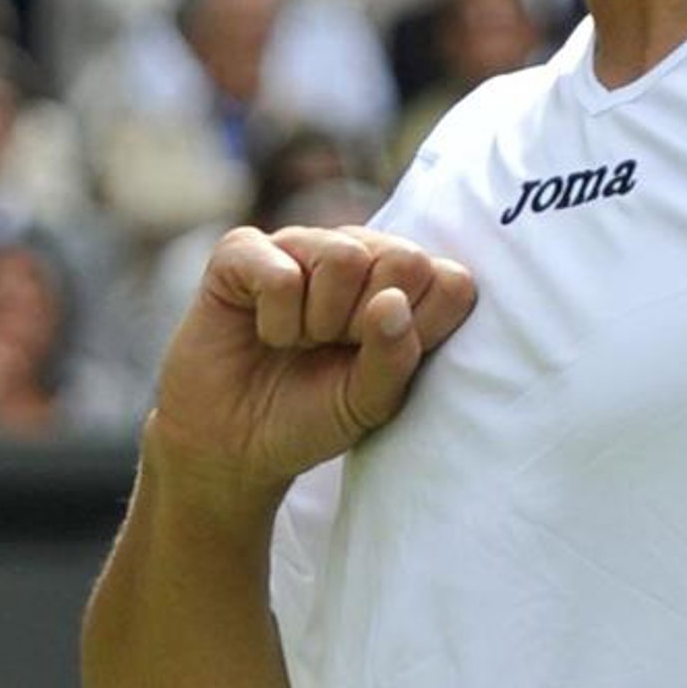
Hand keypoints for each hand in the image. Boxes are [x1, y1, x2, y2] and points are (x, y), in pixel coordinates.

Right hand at [153, 222, 474, 494]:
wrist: (235, 442)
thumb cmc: (311, 415)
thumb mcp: (369, 402)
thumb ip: (395, 357)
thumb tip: (391, 301)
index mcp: (400, 285)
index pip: (450, 280)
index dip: (423, 330)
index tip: (385, 363)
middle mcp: (356, 253)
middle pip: (403, 258)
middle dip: (370, 325)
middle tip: (337, 349)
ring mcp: (300, 245)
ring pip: (344, 257)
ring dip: (320, 321)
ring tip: (301, 342)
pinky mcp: (244, 250)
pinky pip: (281, 273)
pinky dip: (276, 322)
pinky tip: (266, 335)